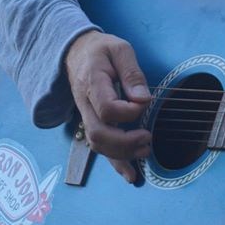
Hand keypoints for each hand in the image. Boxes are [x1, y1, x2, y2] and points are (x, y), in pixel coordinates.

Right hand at [65, 30, 151, 182]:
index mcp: (92, 82)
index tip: (144, 103)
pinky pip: (99, 147)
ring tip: (145, 150)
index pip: (107, 108)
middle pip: (99, 133)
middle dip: (126, 142)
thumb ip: (132, 73)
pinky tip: (131, 174)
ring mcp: (85, 115)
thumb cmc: (101, 50)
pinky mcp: (90, 122)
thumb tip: (144, 99)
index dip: (128, 112)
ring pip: (97, 145)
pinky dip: (115, 163)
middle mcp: (85, 103)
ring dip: (122, 154)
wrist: (76, 52)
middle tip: (148, 137)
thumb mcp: (120, 50)